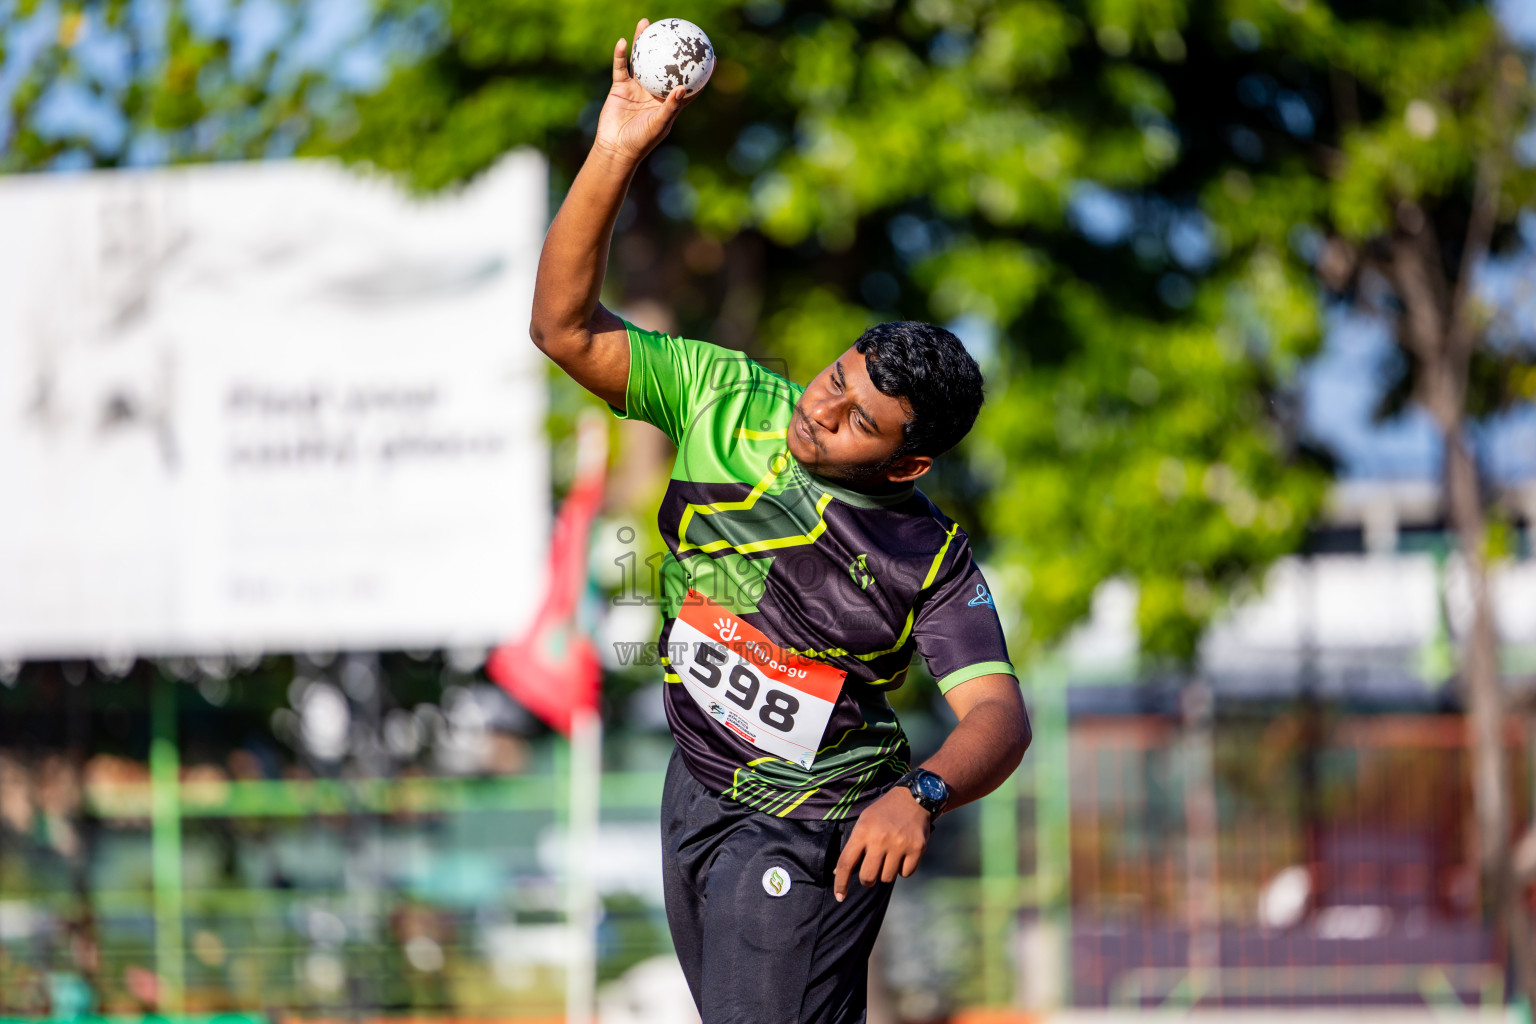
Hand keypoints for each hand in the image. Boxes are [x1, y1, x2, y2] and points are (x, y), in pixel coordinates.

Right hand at [594, 19, 694, 165]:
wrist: (615, 148)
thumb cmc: (641, 141)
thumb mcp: (659, 124)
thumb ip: (671, 107)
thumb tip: (683, 87)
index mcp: (669, 101)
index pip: (688, 83)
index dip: (699, 70)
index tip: (709, 55)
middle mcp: (654, 91)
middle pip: (664, 64)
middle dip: (670, 47)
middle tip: (676, 29)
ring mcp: (637, 87)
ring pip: (641, 59)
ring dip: (642, 41)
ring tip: (645, 23)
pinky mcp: (620, 87)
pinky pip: (621, 66)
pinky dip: (621, 54)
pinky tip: (623, 42)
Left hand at [832, 785, 929, 900]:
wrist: (914, 797)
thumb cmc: (884, 812)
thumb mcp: (864, 821)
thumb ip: (852, 846)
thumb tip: (838, 872)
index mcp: (863, 832)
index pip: (846, 863)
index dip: (840, 883)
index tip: (839, 896)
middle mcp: (880, 839)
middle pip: (867, 877)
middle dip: (867, 879)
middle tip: (871, 872)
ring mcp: (900, 845)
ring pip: (886, 878)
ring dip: (886, 873)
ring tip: (889, 857)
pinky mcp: (917, 849)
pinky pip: (905, 874)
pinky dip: (903, 869)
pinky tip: (903, 855)